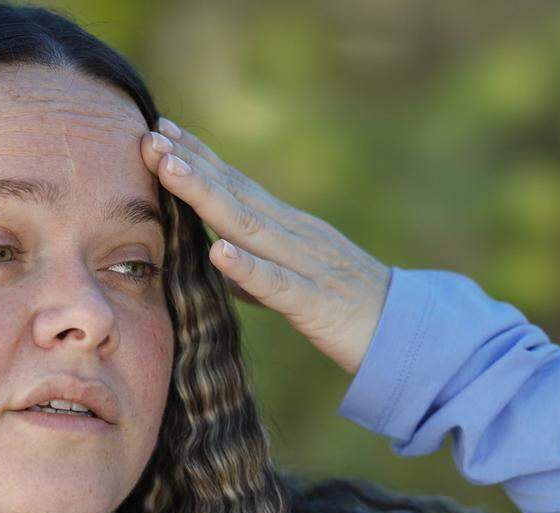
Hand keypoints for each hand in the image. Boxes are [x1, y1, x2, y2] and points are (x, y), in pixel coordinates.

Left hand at [140, 118, 391, 375]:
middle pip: (235, 193)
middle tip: (150, 135)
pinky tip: (218, 250)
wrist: (408, 336)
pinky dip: (247, 267)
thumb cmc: (346, 309)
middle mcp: (295, 235)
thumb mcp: (294, 281)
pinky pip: (278, 284)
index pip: (237, 185)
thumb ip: (255, 269)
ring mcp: (307, 265)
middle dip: (190, 164)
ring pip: (249, 226)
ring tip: (170, 170)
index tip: (160, 129)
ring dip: (206, 196)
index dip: (199, 157)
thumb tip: (216, 259)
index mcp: (288, 229)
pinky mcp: (318, 303)